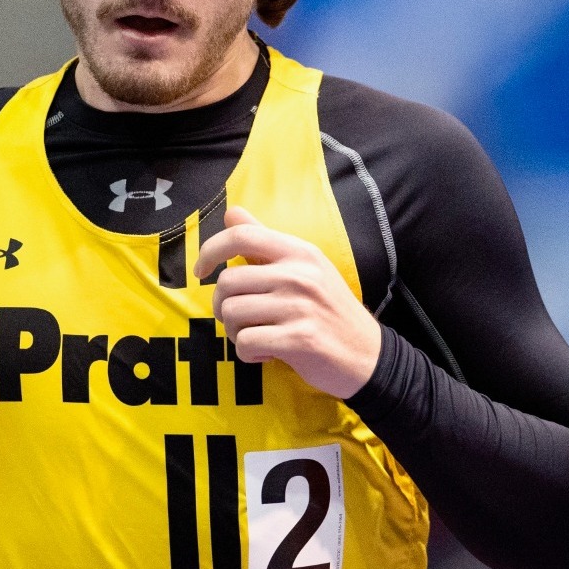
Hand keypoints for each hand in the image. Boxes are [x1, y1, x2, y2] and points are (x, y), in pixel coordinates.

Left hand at [193, 205, 380, 398]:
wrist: (367, 355)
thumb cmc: (329, 310)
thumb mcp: (305, 267)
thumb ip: (265, 242)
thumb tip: (231, 213)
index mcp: (299, 252)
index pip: (241, 236)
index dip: (210, 250)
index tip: (201, 271)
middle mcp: (299, 274)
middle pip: (227, 282)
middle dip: (223, 307)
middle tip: (242, 320)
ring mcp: (300, 306)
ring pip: (231, 314)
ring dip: (235, 332)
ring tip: (258, 336)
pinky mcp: (299, 339)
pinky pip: (246, 343)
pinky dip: (249, 353)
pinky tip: (270, 353)